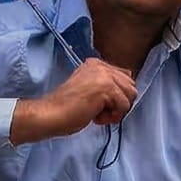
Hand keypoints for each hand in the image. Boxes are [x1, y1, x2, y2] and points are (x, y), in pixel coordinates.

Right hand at [12, 59, 136, 144]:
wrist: (50, 114)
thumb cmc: (66, 108)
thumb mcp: (88, 89)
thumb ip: (105, 85)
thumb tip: (127, 93)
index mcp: (96, 64)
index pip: (124, 77)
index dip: (117, 95)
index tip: (101, 104)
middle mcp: (101, 66)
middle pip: (130, 86)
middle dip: (119, 103)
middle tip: (99, 111)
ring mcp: (104, 75)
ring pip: (130, 95)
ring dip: (116, 111)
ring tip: (97, 114)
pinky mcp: (106, 88)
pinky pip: (124, 106)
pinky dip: (112, 116)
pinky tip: (95, 117)